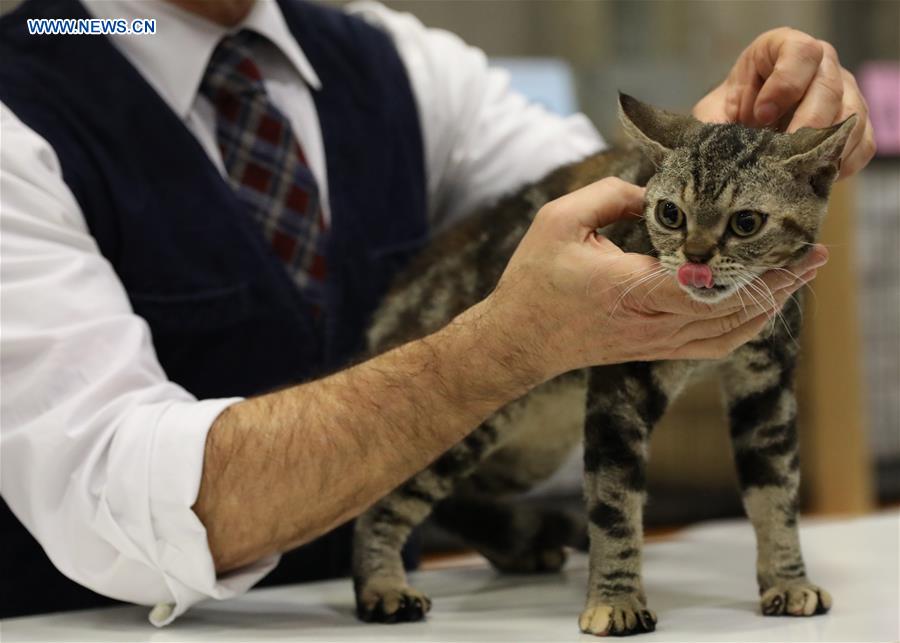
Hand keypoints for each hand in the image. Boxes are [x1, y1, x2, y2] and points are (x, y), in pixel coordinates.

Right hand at [483, 178, 826, 379]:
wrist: (519, 339)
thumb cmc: (535, 279)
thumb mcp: (560, 221)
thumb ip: (609, 195)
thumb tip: (650, 188)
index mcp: (630, 288)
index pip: (706, 284)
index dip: (754, 270)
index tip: (789, 247)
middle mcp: (651, 322)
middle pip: (731, 310)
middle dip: (778, 284)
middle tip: (815, 257)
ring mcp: (655, 342)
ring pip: (728, 332)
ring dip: (768, 306)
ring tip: (798, 279)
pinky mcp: (654, 350)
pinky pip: (712, 346)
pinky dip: (743, 329)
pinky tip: (759, 311)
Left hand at [692, 27, 875, 178]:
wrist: (739, 140)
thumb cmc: (726, 119)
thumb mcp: (712, 116)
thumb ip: (714, 123)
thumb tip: (719, 148)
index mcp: (783, 51)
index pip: (800, 52)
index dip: (785, 83)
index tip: (760, 116)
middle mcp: (821, 67)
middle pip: (830, 86)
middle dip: (807, 121)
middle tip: (785, 151)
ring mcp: (843, 94)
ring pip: (852, 115)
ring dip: (827, 145)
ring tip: (799, 169)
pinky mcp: (854, 127)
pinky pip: (863, 143)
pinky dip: (842, 162)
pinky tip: (816, 175)